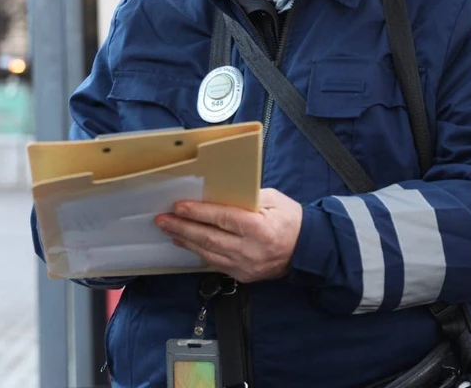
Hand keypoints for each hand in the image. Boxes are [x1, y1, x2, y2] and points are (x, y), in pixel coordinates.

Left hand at [155, 188, 302, 283]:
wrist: (307, 250)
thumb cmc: (290, 220)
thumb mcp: (273, 200)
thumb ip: (246, 197)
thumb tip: (219, 193)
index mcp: (259, 228)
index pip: (223, 219)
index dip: (198, 213)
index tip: (178, 206)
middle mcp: (250, 250)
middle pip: (209, 238)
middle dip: (183, 228)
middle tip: (163, 219)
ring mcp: (246, 266)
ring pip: (208, 254)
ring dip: (185, 241)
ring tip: (169, 230)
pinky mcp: (243, 276)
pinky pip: (215, 264)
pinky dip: (198, 252)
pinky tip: (185, 243)